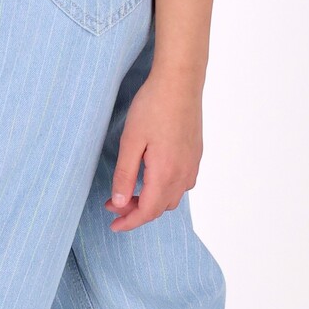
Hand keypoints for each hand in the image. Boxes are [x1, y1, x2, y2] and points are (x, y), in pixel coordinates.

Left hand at [103, 70, 203, 230]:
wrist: (180, 82)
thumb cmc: (153, 107)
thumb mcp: (130, 141)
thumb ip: (124, 175)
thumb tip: (118, 203)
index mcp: (166, 173)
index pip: (147, 211)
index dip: (129, 222)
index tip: (113, 225)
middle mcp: (183, 174)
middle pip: (160, 208)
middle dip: (136, 212)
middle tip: (113, 204)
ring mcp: (192, 165)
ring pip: (172, 198)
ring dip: (151, 202)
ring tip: (129, 192)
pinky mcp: (195, 155)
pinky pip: (182, 184)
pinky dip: (164, 191)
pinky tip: (151, 178)